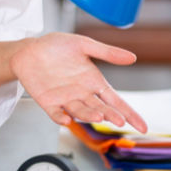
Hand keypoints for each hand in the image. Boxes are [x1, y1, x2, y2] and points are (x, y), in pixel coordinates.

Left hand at [10, 33, 147, 132]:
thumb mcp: (82, 44)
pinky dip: (60, 117)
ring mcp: (65, 99)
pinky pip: (56, 113)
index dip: (129, 113)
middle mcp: (82, 93)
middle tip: (119, 120)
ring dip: (89, 115)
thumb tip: (132, 57)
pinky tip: (66, 119)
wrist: (28, 49)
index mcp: (93, 81)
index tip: (142, 126)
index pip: (115, 101)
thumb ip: (106, 52)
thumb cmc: (55, 46)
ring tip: (99, 116)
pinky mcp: (48, 102)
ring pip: (80, 112)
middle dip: (110, 115)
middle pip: (100, 108)